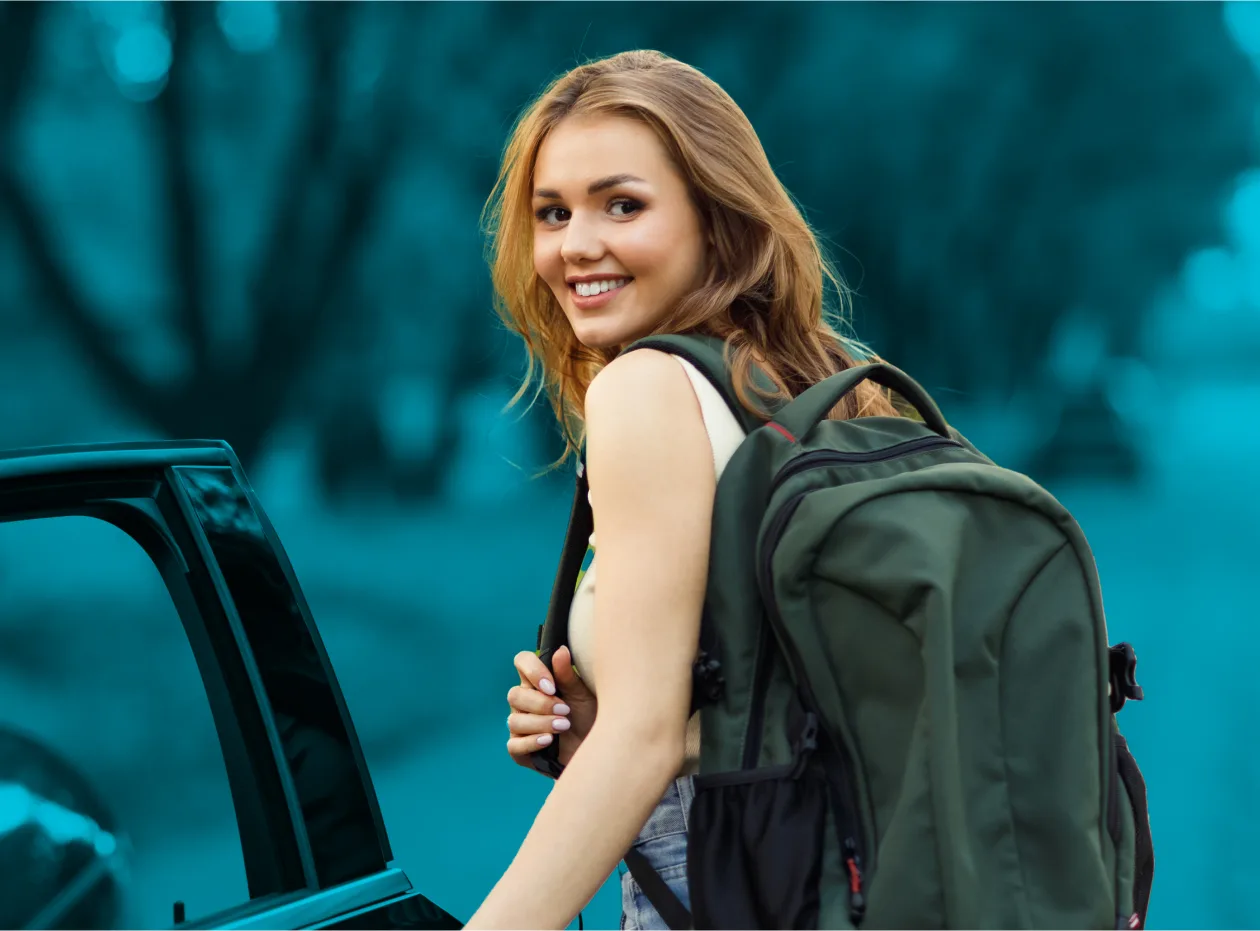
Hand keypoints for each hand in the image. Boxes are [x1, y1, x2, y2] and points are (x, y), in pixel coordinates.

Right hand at [507, 646, 596, 769]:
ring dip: (540, 723)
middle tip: (565, 710)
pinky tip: (549, 740)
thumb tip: (561, 650)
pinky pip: (514, 745)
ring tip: (564, 726)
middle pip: (515, 694)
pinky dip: (531, 742)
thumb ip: (568, 676)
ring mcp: (520, 726)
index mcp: (538, 682)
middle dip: (541, 704)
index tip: (551, 686)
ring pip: (514, 720)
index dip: (532, 671)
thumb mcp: (583, 696)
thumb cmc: (590, 718)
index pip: (522, 662)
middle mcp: (525, 701)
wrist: (598, 751)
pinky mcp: (520, 750)